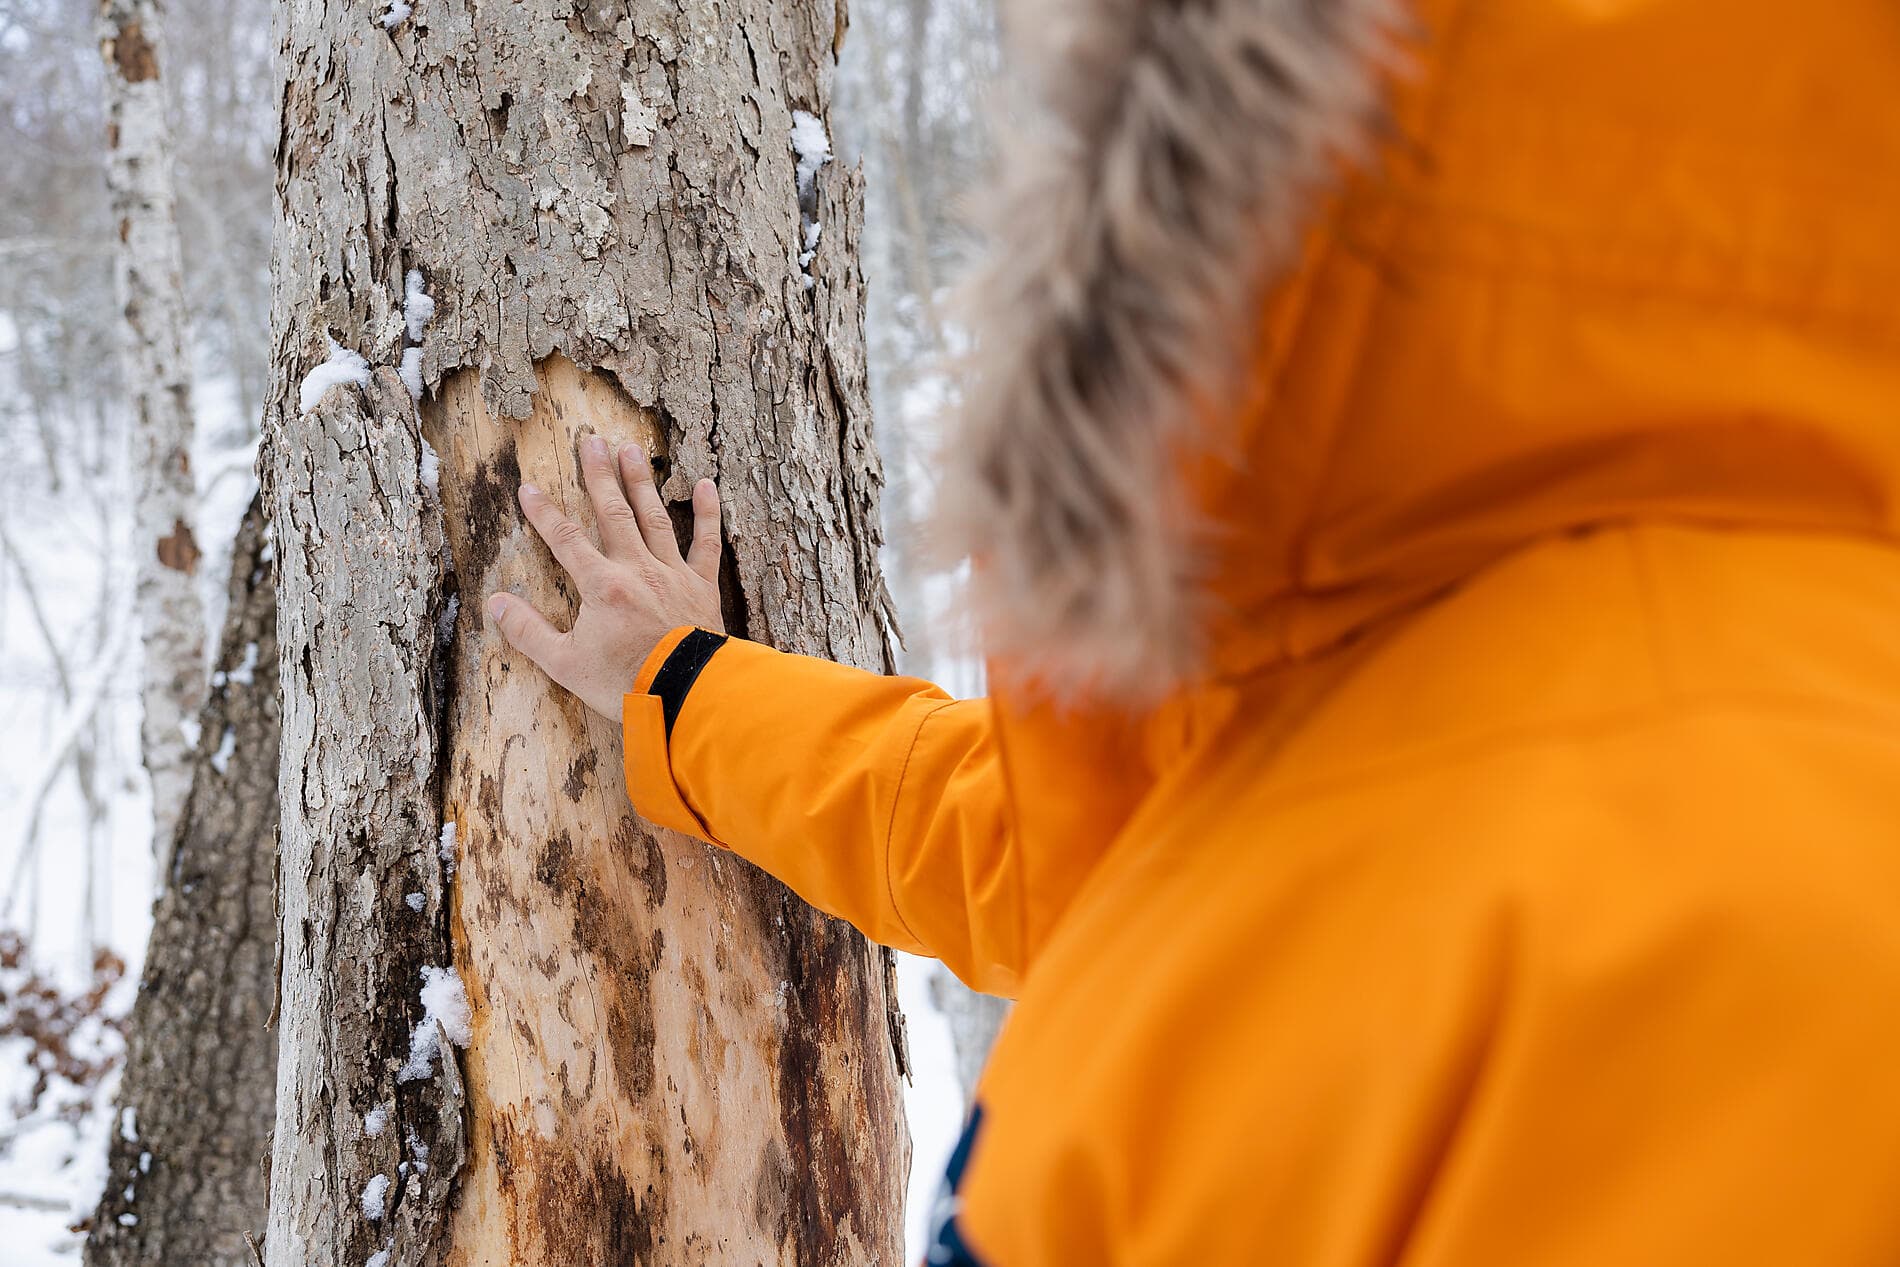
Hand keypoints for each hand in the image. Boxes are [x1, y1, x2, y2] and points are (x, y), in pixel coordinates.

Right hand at [487, 435, 724, 719]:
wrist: (688, 695)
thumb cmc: (626, 683)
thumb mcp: (565, 665)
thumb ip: (529, 632)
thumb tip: (495, 603)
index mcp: (602, 586)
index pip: (565, 540)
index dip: (544, 514)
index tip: (528, 489)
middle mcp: (637, 569)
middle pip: (613, 513)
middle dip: (599, 476)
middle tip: (591, 441)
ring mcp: (672, 574)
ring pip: (654, 518)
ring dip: (641, 483)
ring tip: (631, 451)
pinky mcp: (701, 586)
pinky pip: (706, 544)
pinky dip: (707, 514)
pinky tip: (706, 485)